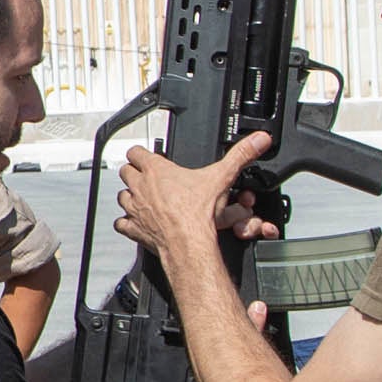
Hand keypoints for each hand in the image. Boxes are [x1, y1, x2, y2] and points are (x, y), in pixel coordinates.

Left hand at [115, 135, 281, 260]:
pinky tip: (135, 223)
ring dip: (130, 196)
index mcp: (157, 170)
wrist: (189, 242)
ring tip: (142, 198)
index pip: (137, 152)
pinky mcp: (133, 228)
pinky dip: (127, 223)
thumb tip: (259, 139)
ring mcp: (135, 208)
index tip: (147, 156)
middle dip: (134, 173)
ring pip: (123, 196)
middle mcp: (141, 187)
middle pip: (126, 172)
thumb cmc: (198, 212)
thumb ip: (240, 155)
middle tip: (145, 176)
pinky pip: (121, 223)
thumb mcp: (222, 177)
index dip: (141, 153)